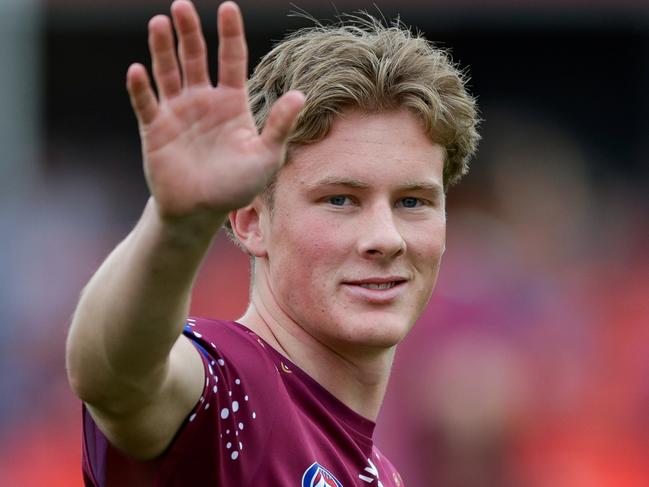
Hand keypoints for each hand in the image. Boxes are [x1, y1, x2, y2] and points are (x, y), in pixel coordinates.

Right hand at [126, 1, 304, 221]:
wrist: (202, 210)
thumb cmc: (237, 185)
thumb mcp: (265, 157)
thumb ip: (280, 126)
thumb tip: (300, 95)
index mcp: (231, 102)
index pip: (231, 59)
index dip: (229, 34)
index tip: (227, 8)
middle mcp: (203, 100)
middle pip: (194, 57)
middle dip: (188, 32)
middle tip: (182, 6)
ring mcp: (177, 112)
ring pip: (168, 72)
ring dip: (162, 48)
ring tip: (159, 22)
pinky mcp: (154, 129)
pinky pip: (146, 103)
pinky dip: (141, 88)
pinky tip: (138, 71)